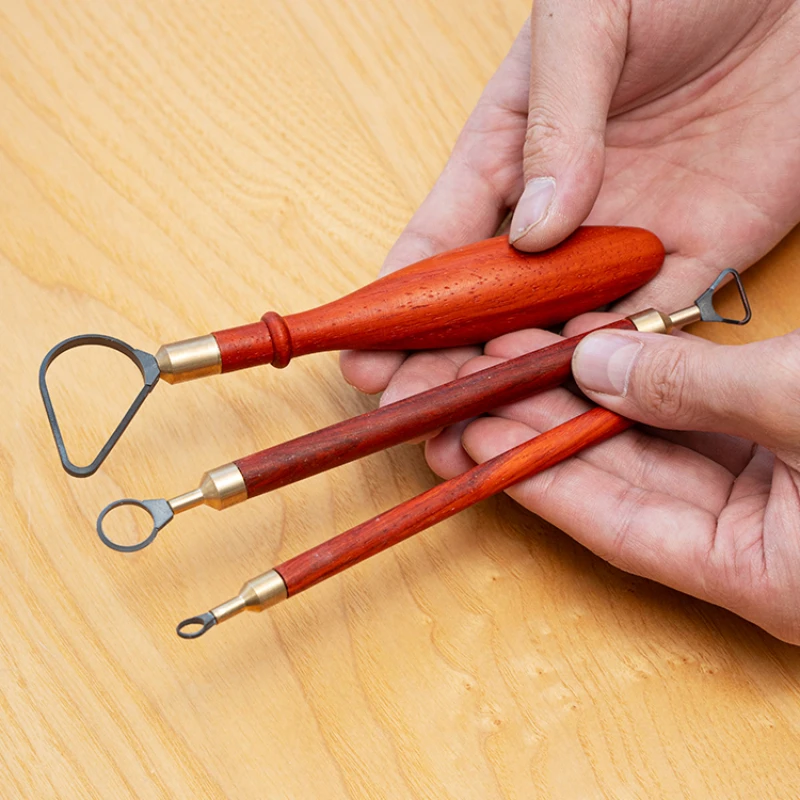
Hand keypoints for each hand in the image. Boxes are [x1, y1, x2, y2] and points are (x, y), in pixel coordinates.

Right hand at [341, 0, 799, 402]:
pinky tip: (578, 397)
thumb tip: (534, 232)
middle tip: (412, 413)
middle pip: (488, 307)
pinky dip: (615, 364)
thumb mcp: (590, 20)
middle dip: (446, 364)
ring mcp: (623, 240)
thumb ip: (554, 124)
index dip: (398, 303)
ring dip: (521, 380)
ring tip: (482, 424)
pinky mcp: (697, 255)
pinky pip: (649, 327)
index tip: (363, 354)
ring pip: (558, 332)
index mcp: (509, 151)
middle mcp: (559, 210)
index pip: (440, 242)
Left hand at [432, 318, 799, 643]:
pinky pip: (693, 413)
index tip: (473, 436)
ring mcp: (767, 494)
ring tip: (517, 355)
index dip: (538, 476)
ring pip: (651, 442)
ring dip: (587, 394)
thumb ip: (695, 389)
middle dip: (545, 422)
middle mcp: (755, 543)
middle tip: (478, 384)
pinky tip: (591, 350)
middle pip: (621, 479)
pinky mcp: (780, 447)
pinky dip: (646, 380)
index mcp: (763, 577)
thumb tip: (593, 364)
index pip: (614, 527)